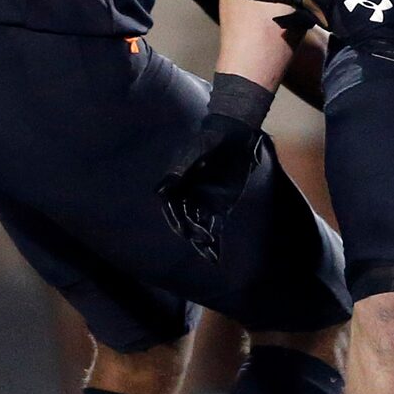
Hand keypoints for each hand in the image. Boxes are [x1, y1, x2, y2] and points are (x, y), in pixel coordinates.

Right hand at [157, 110, 263, 261]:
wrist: (231, 136)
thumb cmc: (208, 142)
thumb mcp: (193, 154)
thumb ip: (179, 172)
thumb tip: (162, 191)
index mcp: (176, 186)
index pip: (173, 209)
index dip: (178, 222)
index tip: (186, 233)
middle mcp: (188, 197)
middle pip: (187, 220)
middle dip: (194, 233)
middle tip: (205, 241)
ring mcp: (205, 201)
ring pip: (200, 225)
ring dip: (203, 241)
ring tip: (210, 256)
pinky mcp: (222, 204)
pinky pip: (216, 224)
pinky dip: (216, 238)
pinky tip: (216, 253)